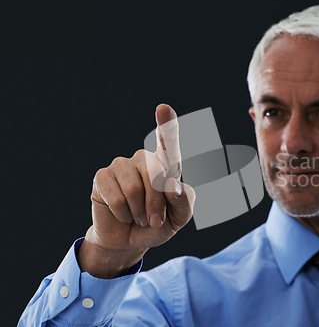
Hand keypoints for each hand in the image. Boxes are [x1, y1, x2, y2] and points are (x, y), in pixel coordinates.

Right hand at [78, 104, 194, 277]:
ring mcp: (121, 165)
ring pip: (134, 188)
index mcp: (166, 165)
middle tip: (155, 221)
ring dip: (139, 212)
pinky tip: (122, 214)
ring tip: (139, 217)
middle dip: (157, 204)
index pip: (168, 142)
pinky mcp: (102, 177)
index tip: (163, 109)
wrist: (130, 241)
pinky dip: (123, 214)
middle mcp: (144, 159)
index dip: (167, 125)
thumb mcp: (180, 218)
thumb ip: (184, 202)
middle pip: (155, 175)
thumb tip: (172, 186)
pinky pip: (116, 197)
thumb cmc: (158, 224)